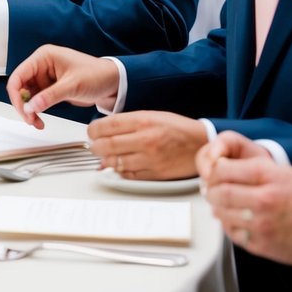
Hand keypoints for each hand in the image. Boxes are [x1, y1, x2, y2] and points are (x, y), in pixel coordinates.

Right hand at [7, 46, 119, 128]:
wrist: (112, 83)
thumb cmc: (96, 75)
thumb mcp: (73, 85)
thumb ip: (50, 96)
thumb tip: (30, 107)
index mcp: (44, 57)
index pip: (19, 75)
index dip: (16, 94)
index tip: (22, 110)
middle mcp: (42, 66)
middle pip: (20, 87)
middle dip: (23, 105)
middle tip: (30, 120)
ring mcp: (45, 78)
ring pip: (27, 96)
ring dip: (29, 111)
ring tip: (37, 123)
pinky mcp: (50, 89)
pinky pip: (36, 101)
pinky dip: (36, 112)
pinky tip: (40, 120)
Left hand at [88, 112, 207, 179]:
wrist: (200, 143)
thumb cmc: (177, 128)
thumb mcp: (152, 115)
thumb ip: (129, 123)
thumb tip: (106, 132)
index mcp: (144, 121)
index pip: (108, 125)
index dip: (93, 130)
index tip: (91, 131)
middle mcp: (145, 139)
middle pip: (107, 145)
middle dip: (95, 146)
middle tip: (93, 145)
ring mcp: (149, 159)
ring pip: (115, 162)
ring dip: (105, 160)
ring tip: (104, 156)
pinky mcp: (154, 174)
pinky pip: (128, 175)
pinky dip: (120, 171)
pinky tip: (119, 165)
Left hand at [201, 135, 291, 268]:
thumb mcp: (289, 173)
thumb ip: (258, 171)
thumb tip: (227, 171)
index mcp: (269, 177)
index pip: (223, 170)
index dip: (214, 171)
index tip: (216, 173)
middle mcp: (262, 200)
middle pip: (219, 193)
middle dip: (212, 191)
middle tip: (213, 190)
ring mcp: (261, 225)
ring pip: (223, 215)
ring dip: (219, 209)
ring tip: (224, 206)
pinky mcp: (263, 246)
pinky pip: (234, 235)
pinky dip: (230, 227)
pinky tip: (236, 221)